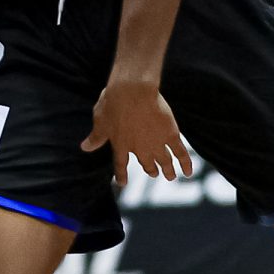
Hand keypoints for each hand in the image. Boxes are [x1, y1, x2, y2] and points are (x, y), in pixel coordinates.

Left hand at [81, 74, 192, 188]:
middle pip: (146, 164)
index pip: (120, 165)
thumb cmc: (113, 103)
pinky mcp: (170, 134)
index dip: (121, 175)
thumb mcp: (100, 121)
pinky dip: (185, 163)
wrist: (132, 91)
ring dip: (167, 171)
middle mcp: (139, 149)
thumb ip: (95, 137)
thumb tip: (84, 147)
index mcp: (120, 146)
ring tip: (171, 176)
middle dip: (150, 170)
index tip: (122, 183)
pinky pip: (180, 153)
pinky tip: (188, 172)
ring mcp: (156, 143)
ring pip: (164, 162)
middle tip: (154, 173)